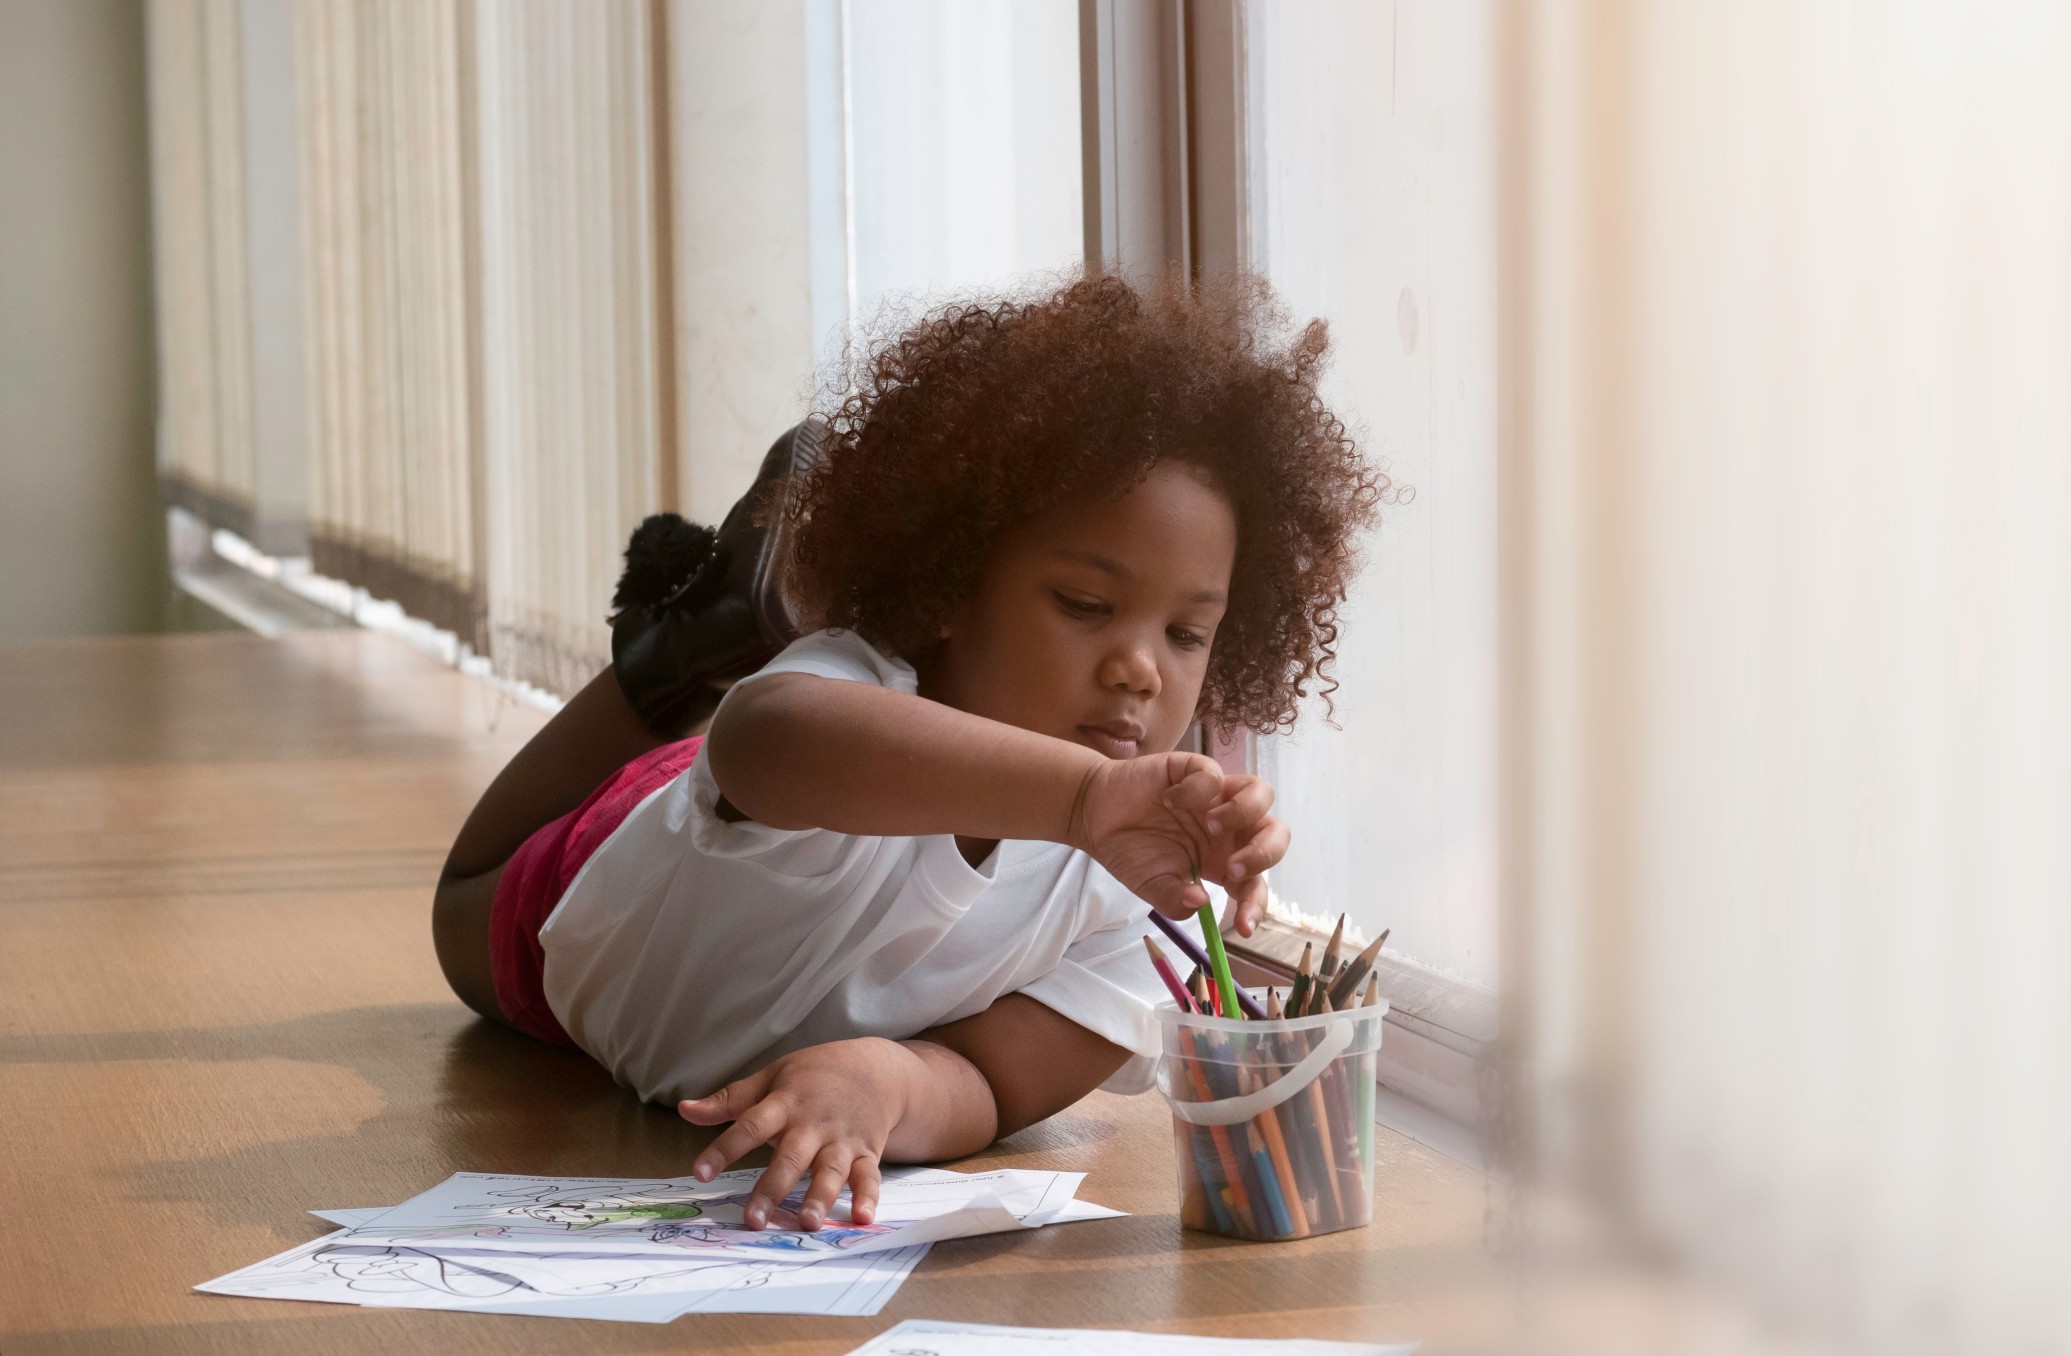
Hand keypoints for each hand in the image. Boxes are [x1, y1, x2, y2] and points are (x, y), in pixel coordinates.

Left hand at [677, 1038, 913, 1229]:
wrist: (876, 1069)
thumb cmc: (816, 1075)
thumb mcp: (772, 1076)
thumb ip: (730, 1099)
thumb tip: (685, 1110)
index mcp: (786, 1103)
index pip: (750, 1125)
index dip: (724, 1149)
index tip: (700, 1173)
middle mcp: (813, 1124)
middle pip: (791, 1157)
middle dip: (772, 1189)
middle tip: (753, 1220)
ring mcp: (842, 1140)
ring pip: (830, 1171)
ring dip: (820, 1196)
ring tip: (807, 1223)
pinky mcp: (866, 1153)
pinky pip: (868, 1177)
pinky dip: (868, 1197)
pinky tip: (863, 1218)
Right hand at [1067, 753, 1288, 935]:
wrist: (1094, 817)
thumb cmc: (1129, 852)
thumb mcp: (1151, 888)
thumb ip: (1174, 901)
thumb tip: (1199, 903)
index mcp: (1223, 861)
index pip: (1255, 883)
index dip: (1256, 905)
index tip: (1244, 926)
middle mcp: (1228, 830)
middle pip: (1275, 834)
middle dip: (1264, 854)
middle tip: (1232, 868)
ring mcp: (1216, 798)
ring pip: (1262, 793)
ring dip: (1242, 812)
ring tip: (1210, 824)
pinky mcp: (1195, 770)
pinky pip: (1214, 774)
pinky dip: (1196, 790)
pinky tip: (1169, 800)